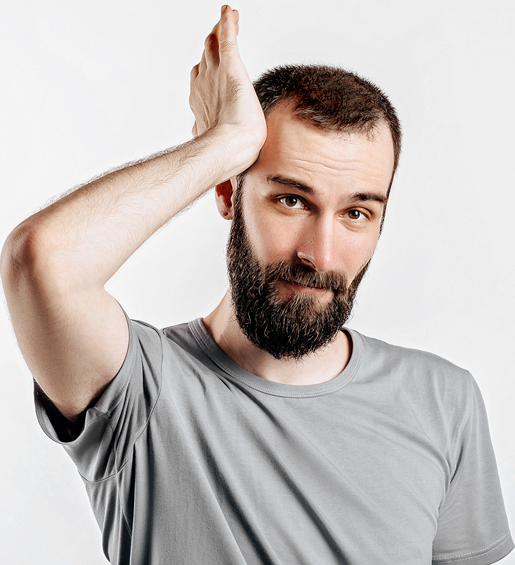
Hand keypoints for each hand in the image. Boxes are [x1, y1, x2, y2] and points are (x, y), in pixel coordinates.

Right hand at [189, 6, 266, 172]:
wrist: (231, 150)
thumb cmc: (227, 157)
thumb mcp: (220, 155)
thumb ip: (219, 158)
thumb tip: (221, 198)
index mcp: (202, 106)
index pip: (202, 83)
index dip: (206, 75)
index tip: (210, 70)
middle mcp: (204, 87)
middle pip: (205, 60)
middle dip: (211, 49)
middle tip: (216, 37)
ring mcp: (215, 77)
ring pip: (215, 46)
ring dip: (219, 33)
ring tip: (225, 20)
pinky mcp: (230, 69)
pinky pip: (228, 38)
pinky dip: (228, 23)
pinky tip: (231, 12)